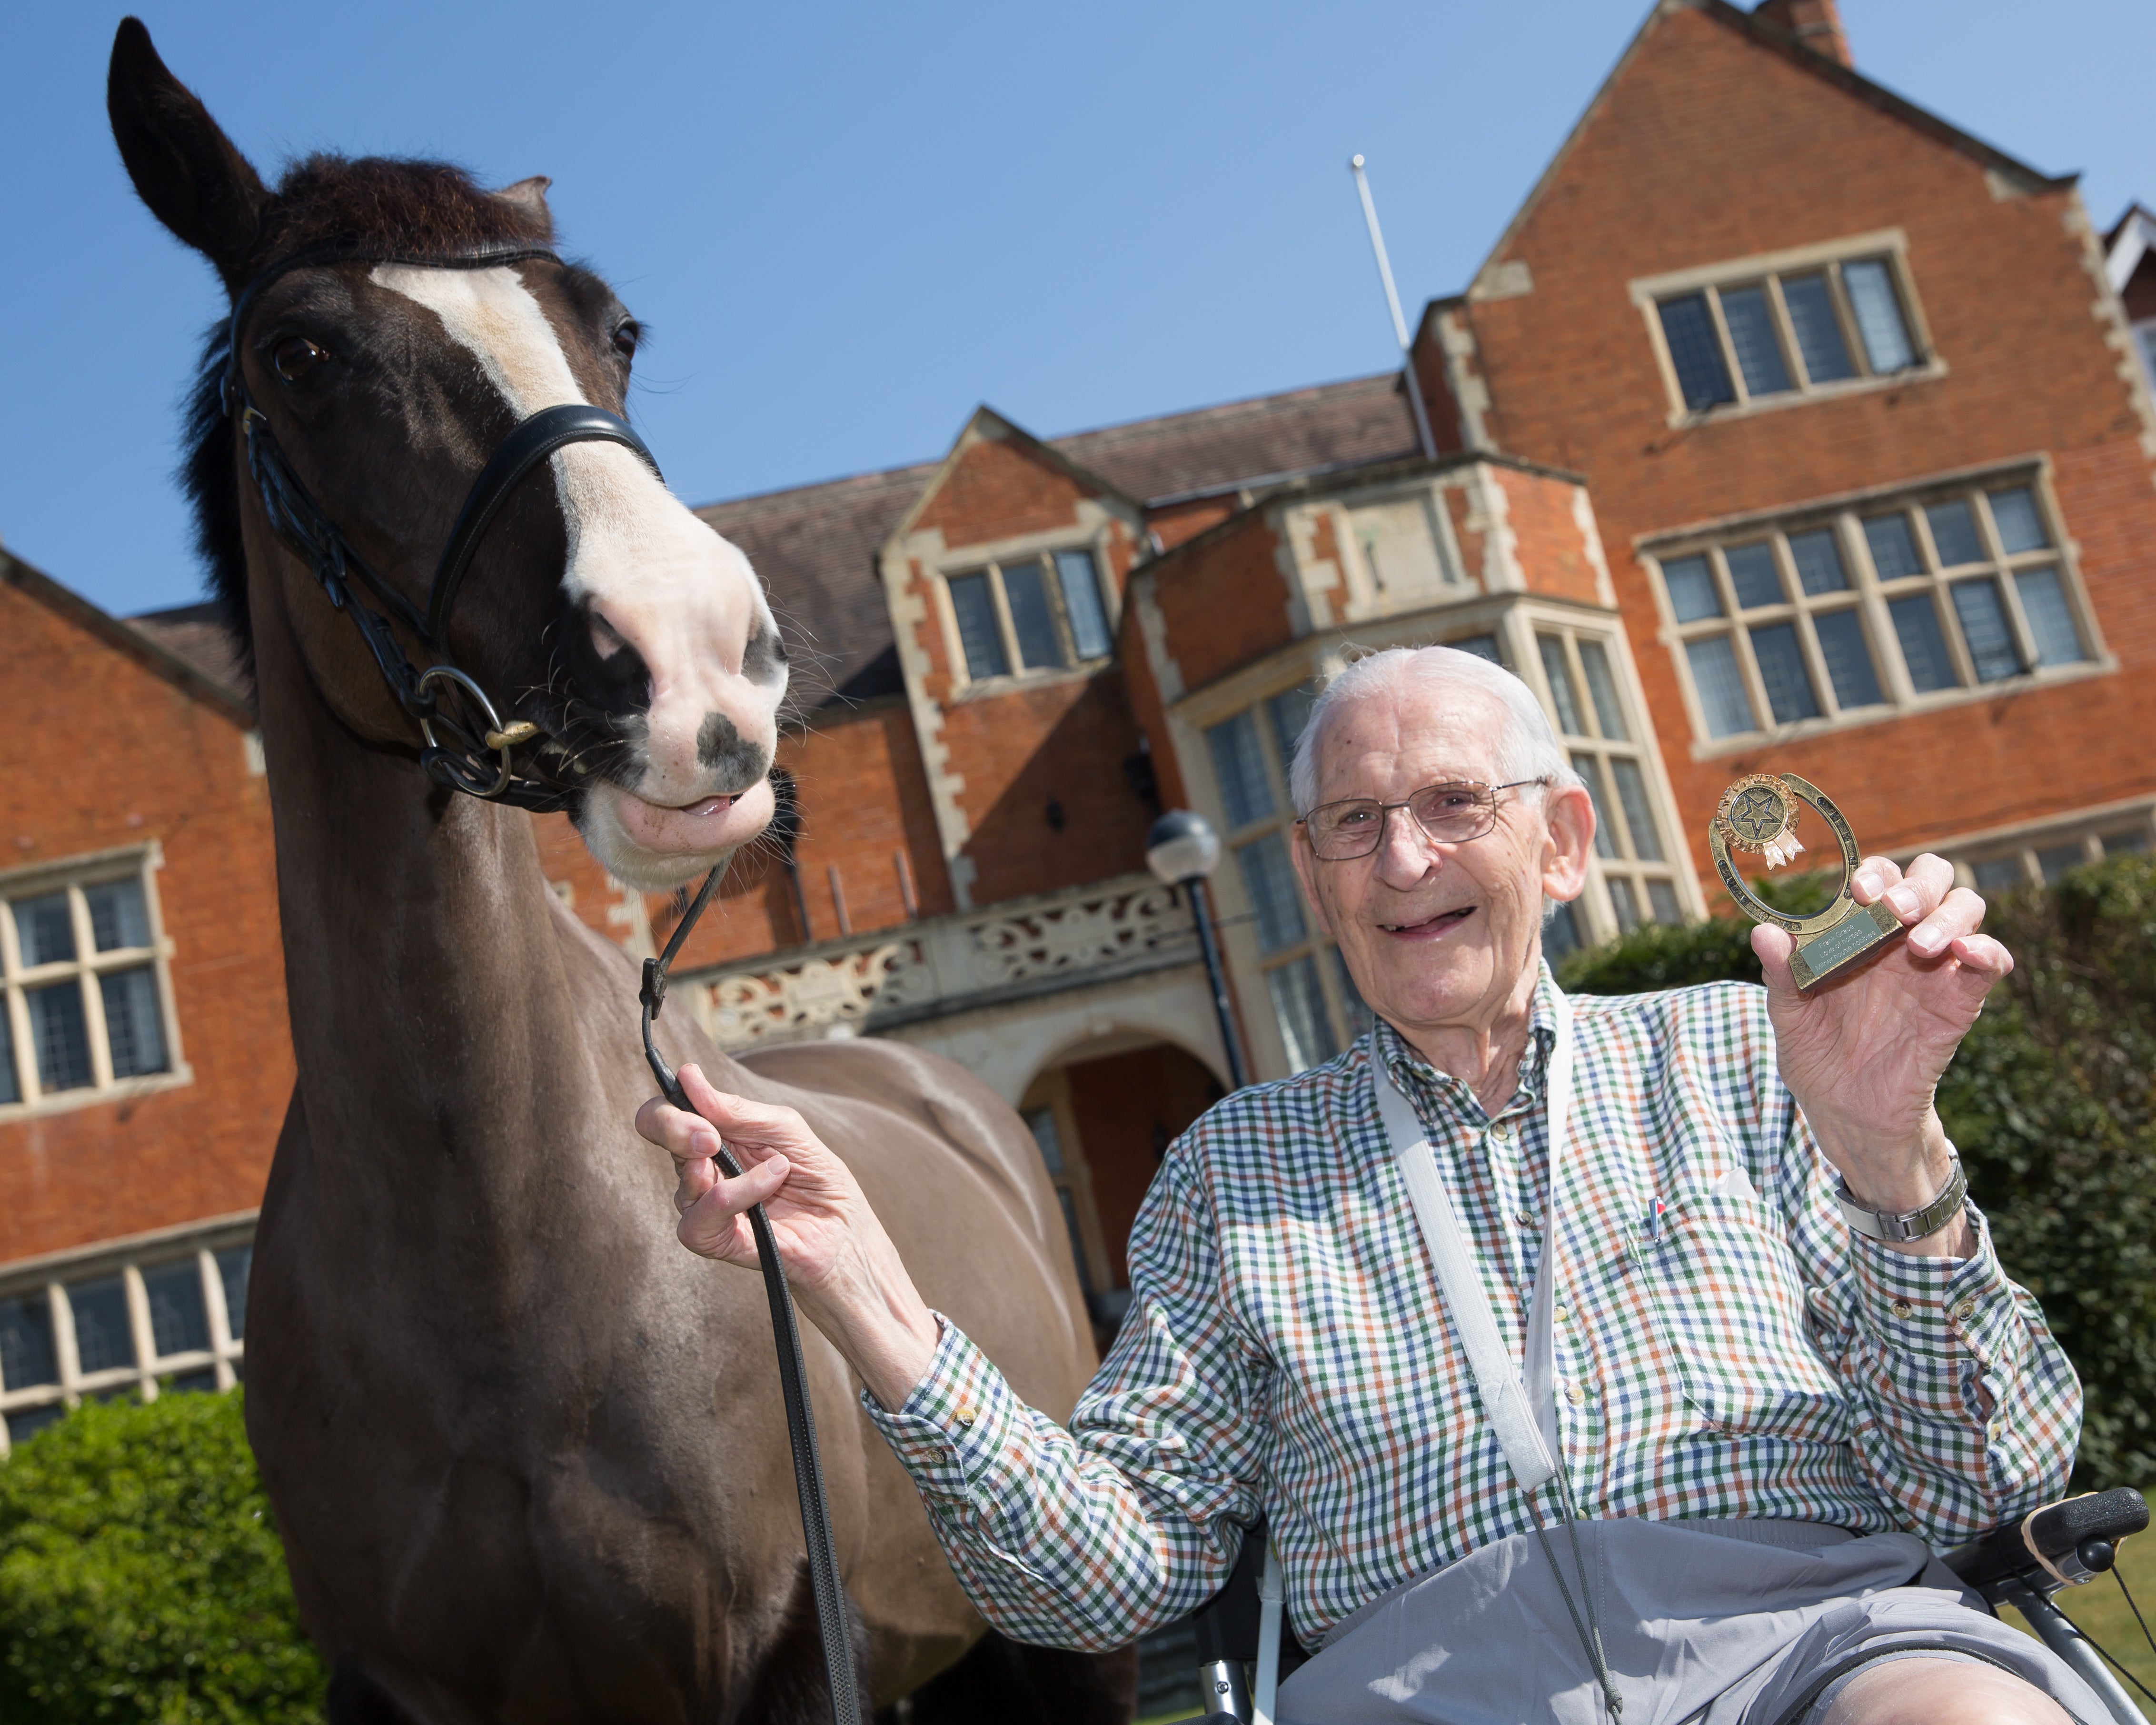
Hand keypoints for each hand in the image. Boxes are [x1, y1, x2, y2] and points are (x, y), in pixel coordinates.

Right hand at [635, 1064, 940, 1404]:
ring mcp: (705, 1205)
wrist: (843, 1227)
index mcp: (713, 1135)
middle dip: (674, 1127)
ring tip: (774, 1167)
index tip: (692, 1100)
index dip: (668, 1106)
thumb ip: (734, 1109)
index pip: (666, 1112)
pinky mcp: (715, 1240)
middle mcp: (701, 1168)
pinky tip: (770, 1186)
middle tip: (708, 1136)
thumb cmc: (814, 1175)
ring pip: (683, 1180)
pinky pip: (700, 1219)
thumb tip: (688, 1075)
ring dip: (721, 1168)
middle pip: (657, 1136)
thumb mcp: (783, 1128)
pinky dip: (736, 1196)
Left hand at [1751, 854, 2010, 1255]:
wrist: (1843, 1111)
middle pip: (1934, 880)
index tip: (1858, 893)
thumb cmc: (1816, 1054)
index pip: (1881, 878)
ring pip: (1967, 910)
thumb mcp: (1789, 1014)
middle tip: (1895, 910)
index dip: (1875, 874)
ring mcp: (1933, 970)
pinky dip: (1988, 951)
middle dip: (1919, 883)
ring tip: (1918, 943)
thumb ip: (1781, 974)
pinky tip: (1968, 952)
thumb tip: (1763, 933)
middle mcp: (1901, 941)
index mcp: (1859, 933)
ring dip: (1949, 915)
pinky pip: (1988, 967)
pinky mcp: (1958, 1005)